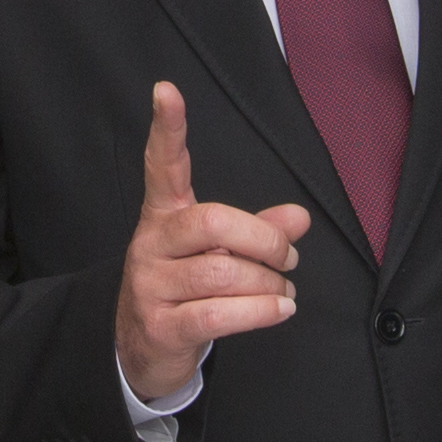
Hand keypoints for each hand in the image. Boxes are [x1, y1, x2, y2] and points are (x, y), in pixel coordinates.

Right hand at [113, 82, 310, 402]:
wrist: (143, 350)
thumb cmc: (185, 291)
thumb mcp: (218, 253)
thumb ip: (258, 233)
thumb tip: (299, 218)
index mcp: (163, 217)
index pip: (162, 165)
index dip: (167, 129)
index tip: (166, 91)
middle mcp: (151, 244)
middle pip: (213, 221)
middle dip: (265, 240)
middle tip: (289, 258)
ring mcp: (151, 286)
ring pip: (223, 272)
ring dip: (268, 283)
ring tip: (285, 291)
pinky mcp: (161, 326)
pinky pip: (218, 314)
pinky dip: (259, 311)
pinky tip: (279, 309)